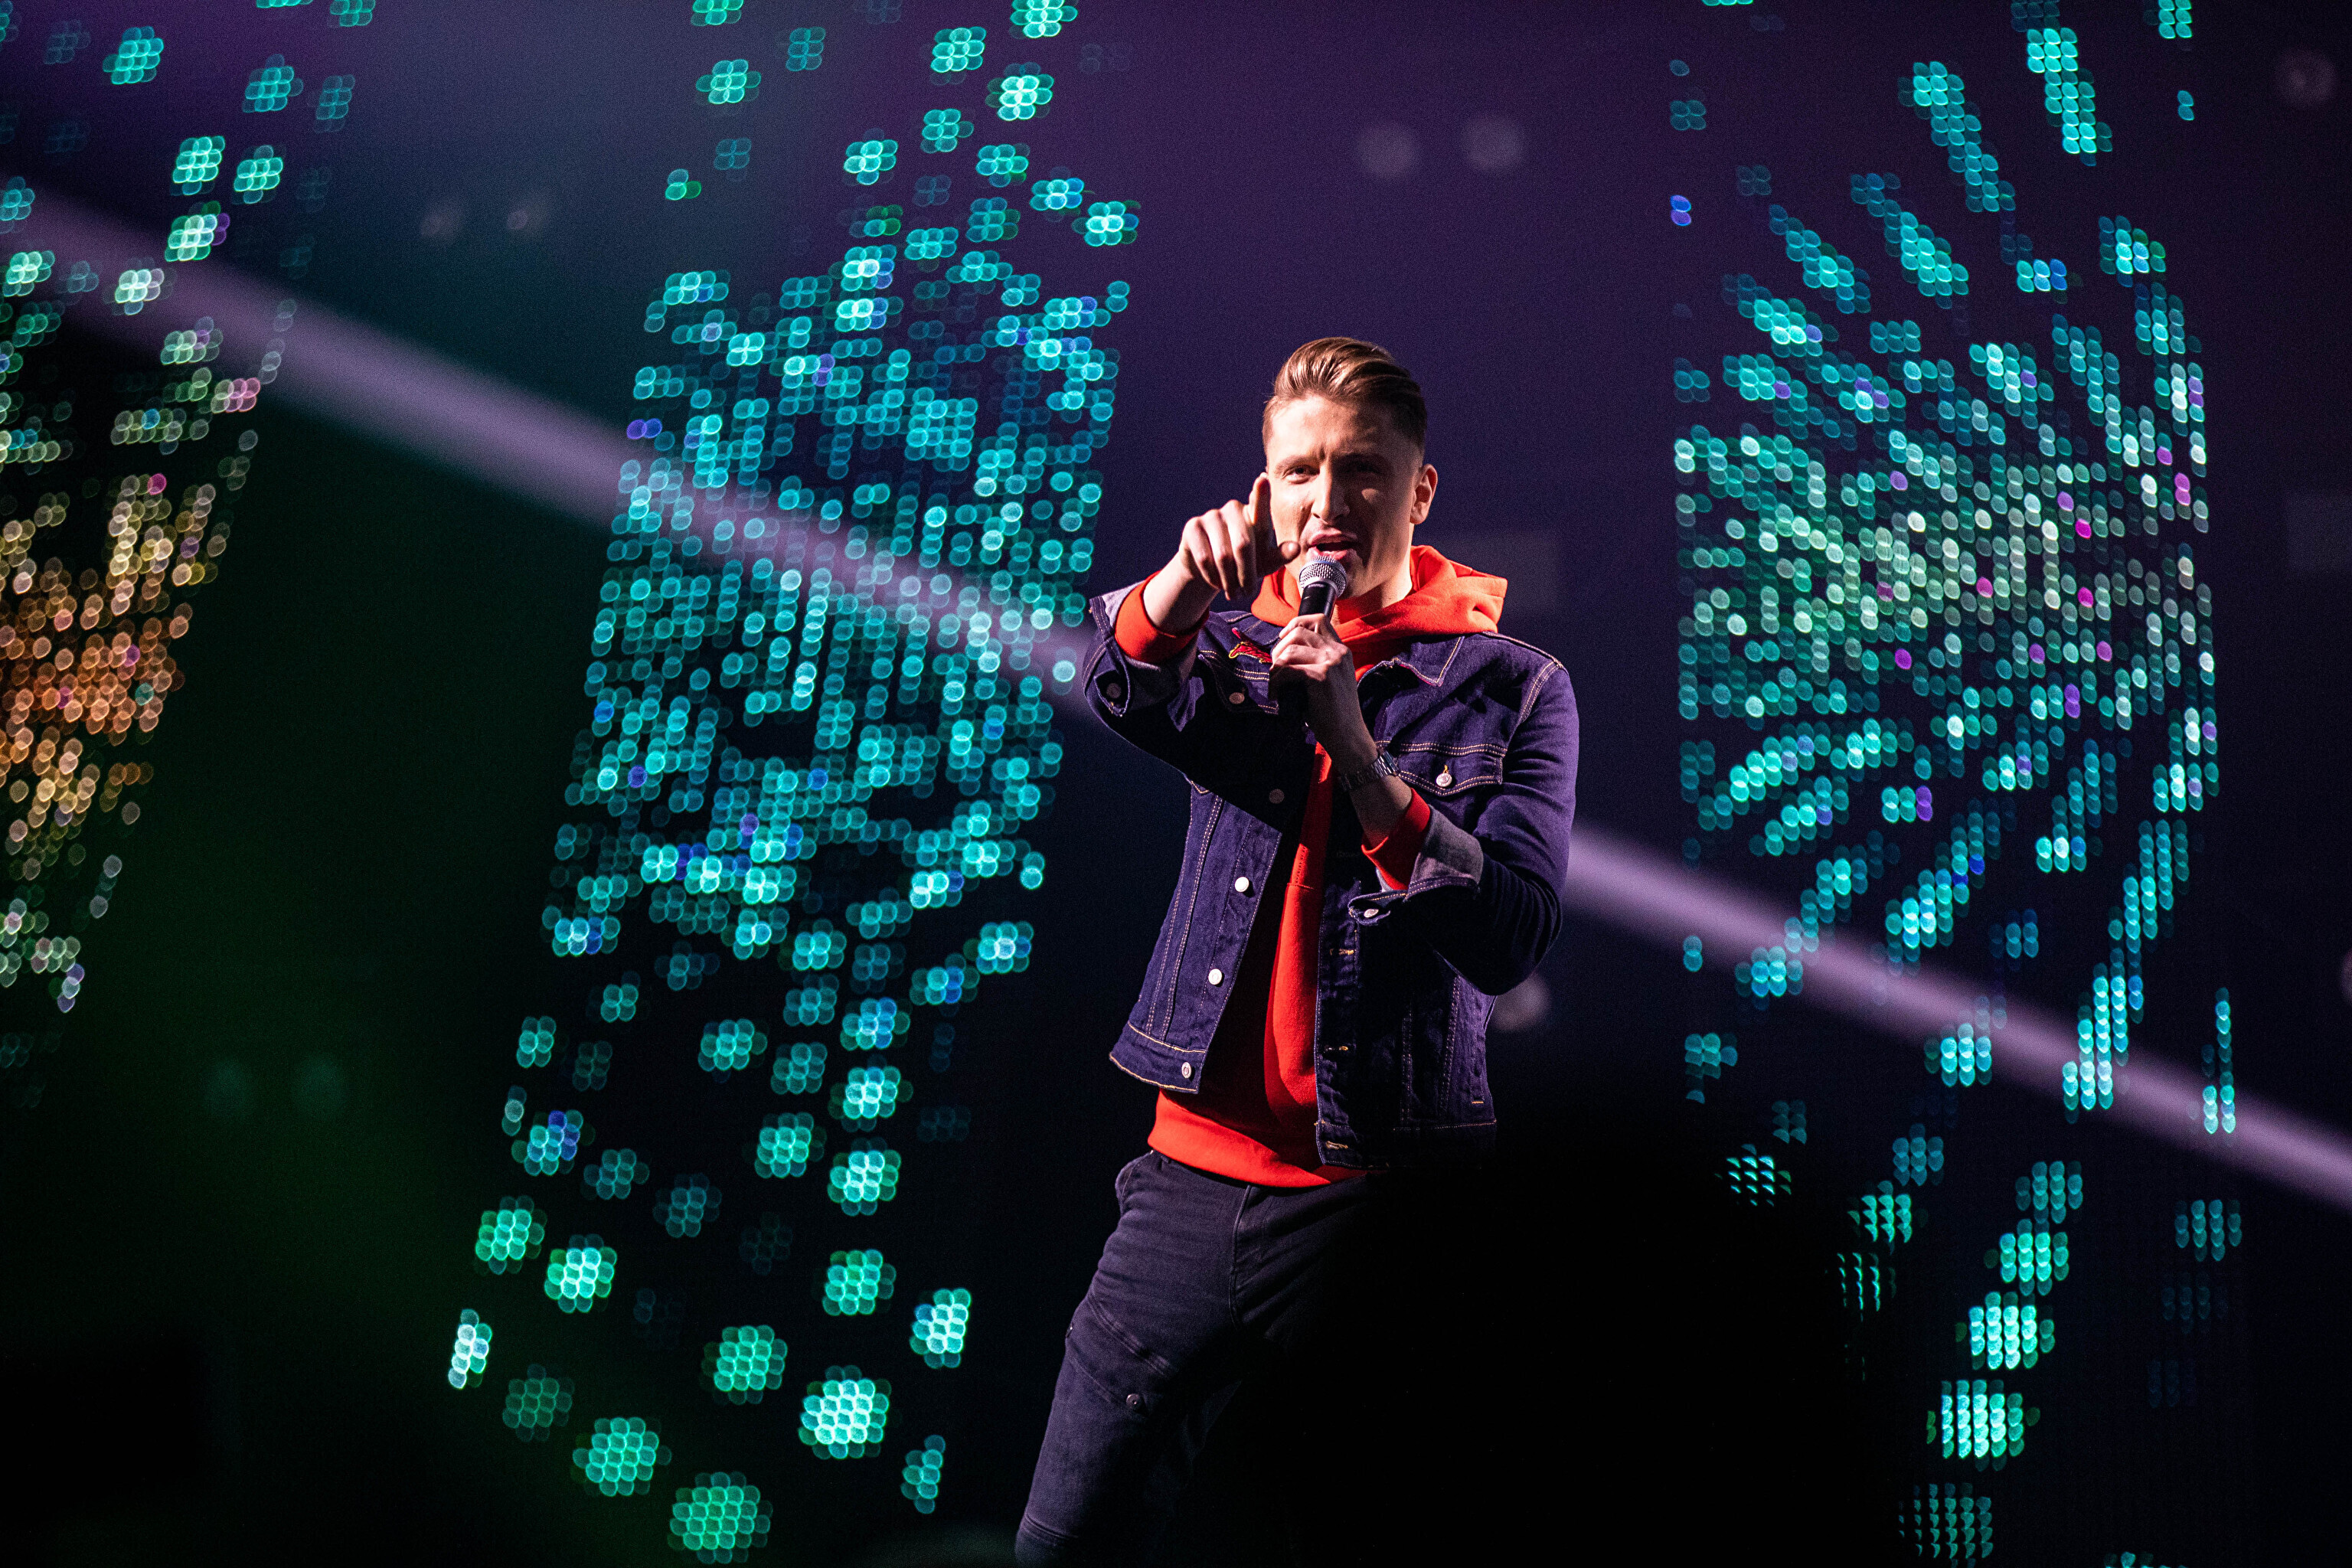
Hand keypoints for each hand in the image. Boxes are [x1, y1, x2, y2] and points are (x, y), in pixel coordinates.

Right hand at [1143, 475, 1296, 631]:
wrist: (1212, 571)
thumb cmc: (1244, 563)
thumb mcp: (1264, 562)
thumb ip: (1280, 555)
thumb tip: (1296, 548)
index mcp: (1254, 514)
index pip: (1259, 504)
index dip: (1261, 493)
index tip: (1263, 479)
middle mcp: (1233, 509)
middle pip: (1243, 545)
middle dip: (1246, 575)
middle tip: (1246, 593)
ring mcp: (1211, 516)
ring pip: (1223, 556)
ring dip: (1229, 580)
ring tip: (1233, 592)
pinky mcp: (1193, 527)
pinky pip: (1204, 559)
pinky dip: (1212, 577)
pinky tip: (1215, 581)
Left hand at [1269, 611, 1373, 766]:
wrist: (1348, 735)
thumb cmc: (1333, 711)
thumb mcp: (1330, 678)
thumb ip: (1314, 661)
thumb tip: (1282, 652)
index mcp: (1341, 650)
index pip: (1318, 619)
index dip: (1295, 624)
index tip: (1283, 641)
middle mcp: (1338, 652)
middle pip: (1298, 632)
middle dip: (1279, 648)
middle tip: (1276, 670)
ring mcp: (1331, 663)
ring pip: (1290, 651)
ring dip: (1275, 668)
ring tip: (1275, 684)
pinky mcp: (1322, 677)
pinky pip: (1287, 670)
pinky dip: (1276, 682)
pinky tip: (1277, 695)